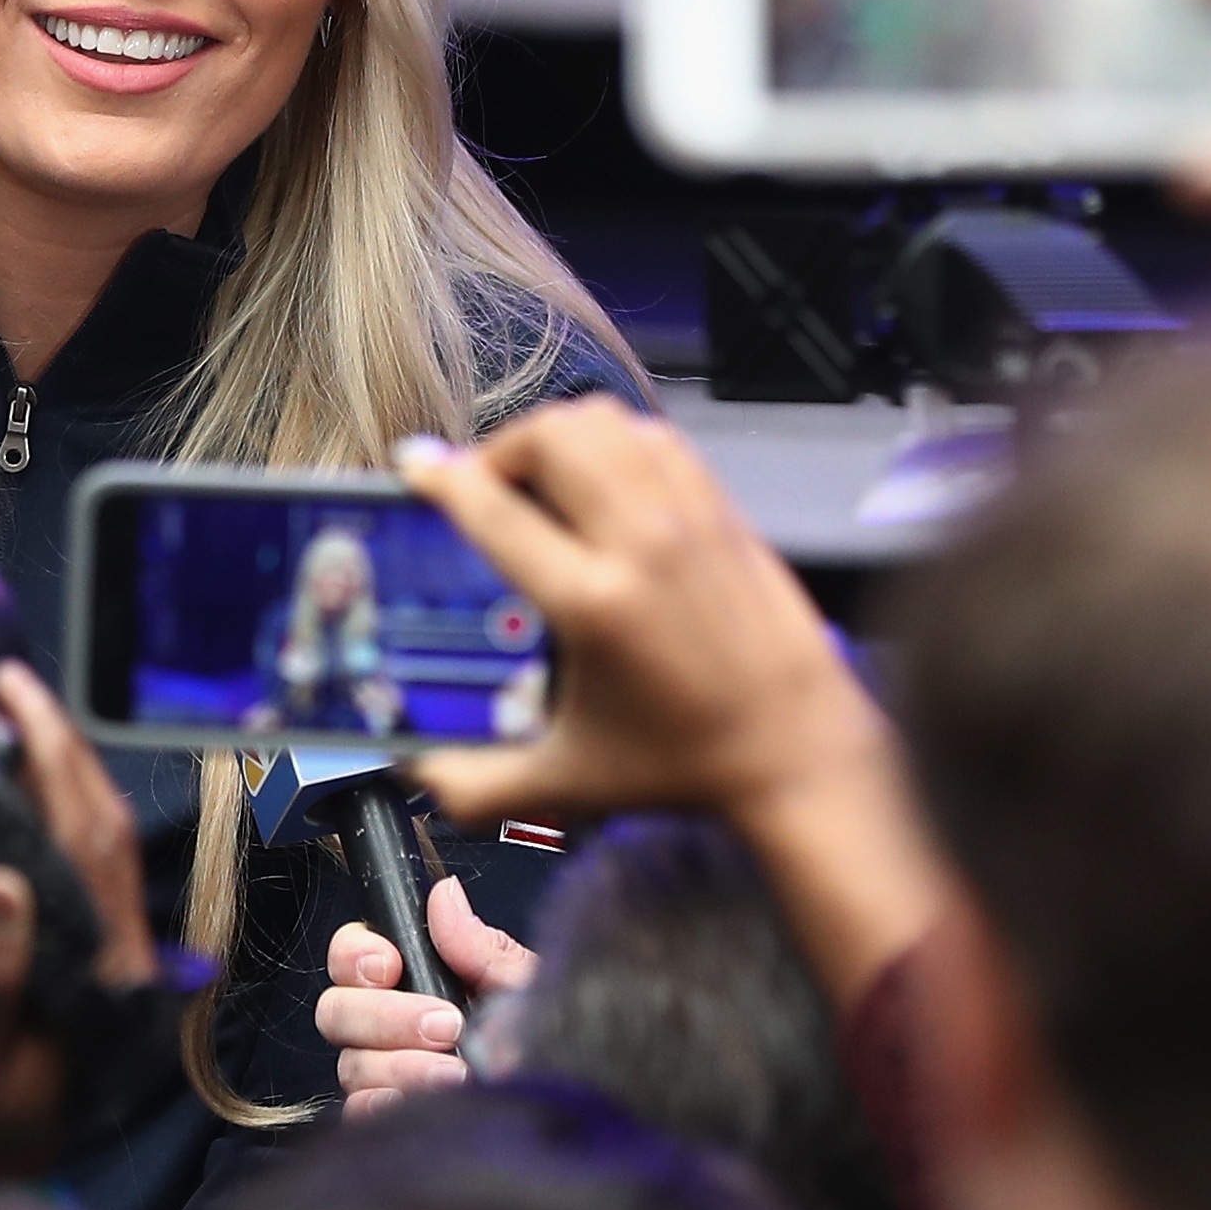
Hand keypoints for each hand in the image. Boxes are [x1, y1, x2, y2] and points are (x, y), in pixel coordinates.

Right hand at [0, 661, 156, 987]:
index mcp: (98, 973)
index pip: (85, 839)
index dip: (49, 756)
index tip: (10, 696)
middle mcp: (117, 958)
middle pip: (103, 825)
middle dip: (58, 743)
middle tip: (4, 687)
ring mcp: (109, 960)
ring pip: (100, 842)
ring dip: (56, 773)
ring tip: (3, 727)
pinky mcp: (93, 968)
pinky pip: (84, 867)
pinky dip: (54, 813)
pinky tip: (17, 799)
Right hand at [317, 879, 531, 1112]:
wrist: (573, 1100)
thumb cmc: (548, 1043)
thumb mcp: (525, 986)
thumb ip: (480, 945)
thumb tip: (445, 896)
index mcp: (418, 980)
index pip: (352, 954)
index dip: (356, 955)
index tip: (389, 964)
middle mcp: (393, 1026)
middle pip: (337, 1010)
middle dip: (386, 1015)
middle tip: (445, 1024)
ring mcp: (388, 1074)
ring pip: (351, 1064)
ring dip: (401, 1065)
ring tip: (455, 1072)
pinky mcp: (392, 1117)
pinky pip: (362, 1110)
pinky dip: (395, 1102)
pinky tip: (435, 1099)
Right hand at [396, 399, 955, 1008]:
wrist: (794, 750)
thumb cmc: (682, 766)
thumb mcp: (566, 785)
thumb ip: (476, 787)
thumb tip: (416, 775)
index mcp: (591, 604)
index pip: (494, 508)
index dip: (442, 477)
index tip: (417, 466)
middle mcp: (640, 544)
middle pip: (551, 437)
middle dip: (501, 449)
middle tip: (486, 485)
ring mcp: (688, 518)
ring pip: (606, 422)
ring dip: (558, 436)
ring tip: (542, 476)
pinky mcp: (722, 512)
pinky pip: (656, 438)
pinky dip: (616, 441)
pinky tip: (605, 481)